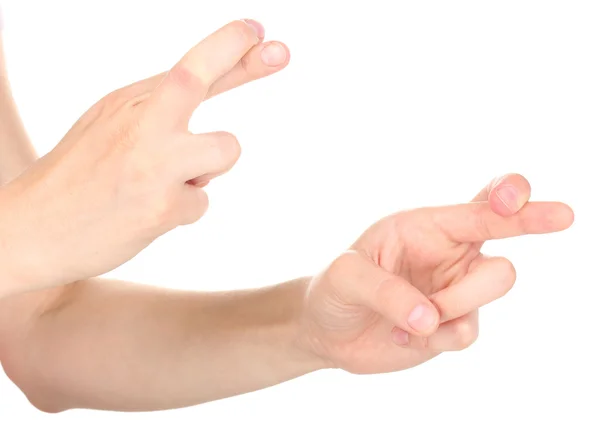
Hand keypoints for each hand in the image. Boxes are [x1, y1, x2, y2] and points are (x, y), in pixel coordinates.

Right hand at [0, 20, 288, 294]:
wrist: (31, 229)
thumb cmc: (78, 178)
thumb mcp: (111, 127)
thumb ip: (158, 111)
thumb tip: (207, 97)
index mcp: (129, 102)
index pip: (188, 67)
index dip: (230, 46)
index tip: (259, 29)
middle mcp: (141, 123)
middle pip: (200, 80)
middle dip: (245, 61)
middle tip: (282, 49)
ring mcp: (152, 163)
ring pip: (226, 151)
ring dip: (208, 170)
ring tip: (164, 184)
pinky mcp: (162, 206)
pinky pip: (203, 203)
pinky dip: (184, 209)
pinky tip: (147, 213)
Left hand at [299, 175, 573, 372]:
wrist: (328, 330)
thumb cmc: (335, 289)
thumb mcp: (344, 276)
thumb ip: (386, 290)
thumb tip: (431, 318)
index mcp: (427, 226)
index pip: (485, 210)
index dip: (522, 207)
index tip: (560, 216)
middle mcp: (451, 255)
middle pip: (501, 269)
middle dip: (469, 293)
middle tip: (432, 307)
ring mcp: (456, 292)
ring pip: (488, 301)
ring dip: (448, 315)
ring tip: (408, 322)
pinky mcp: (454, 326)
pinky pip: (466, 334)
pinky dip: (435, 340)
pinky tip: (403, 335)